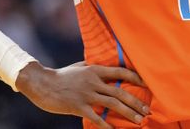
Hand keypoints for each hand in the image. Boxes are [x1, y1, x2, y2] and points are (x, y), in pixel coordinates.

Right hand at [15, 61, 148, 127]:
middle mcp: (93, 81)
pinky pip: (96, 117)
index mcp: (95, 69)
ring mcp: (86, 94)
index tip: (147, 85)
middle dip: (136, 102)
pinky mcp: (78, 106)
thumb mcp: (80, 66)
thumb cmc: (62, 75)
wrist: (42, 83)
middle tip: (147, 111)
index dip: (136, 78)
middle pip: (120, 91)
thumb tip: (105, 66)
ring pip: (112, 104)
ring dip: (128, 113)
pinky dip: (106, 124)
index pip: (121, 72)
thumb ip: (94, 67)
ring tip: (139, 121)